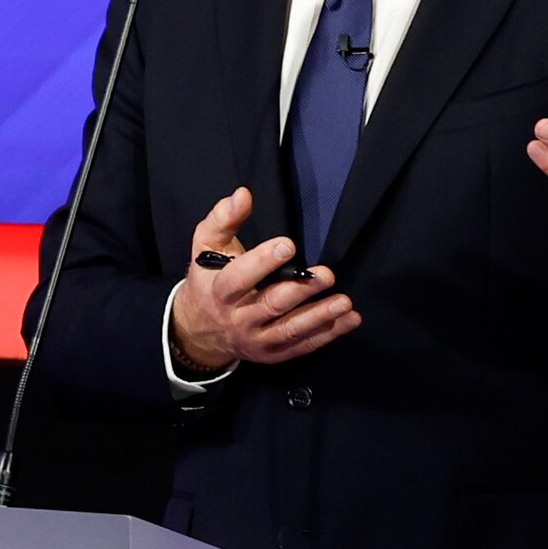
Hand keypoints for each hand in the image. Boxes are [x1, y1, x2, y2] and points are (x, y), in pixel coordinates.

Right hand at [168, 186, 361, 375]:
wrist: (198, 331)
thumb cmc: (209, 280)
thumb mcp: (205, 246)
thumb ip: (223, 220)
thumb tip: (243, 195)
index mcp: (219, 291)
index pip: (239, 278)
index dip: (262, 262)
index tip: (288, 245)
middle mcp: (237, 319)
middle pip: (270, 305)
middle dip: (300, 291)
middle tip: (326, 274)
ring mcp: (256, 339)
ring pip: (289, 330)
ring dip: (319, 317)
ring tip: (344, 303)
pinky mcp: (272, 353)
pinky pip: (301, 346)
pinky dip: (327, 335)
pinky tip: (349, 320)